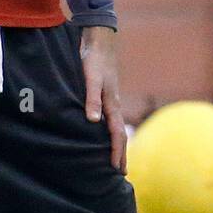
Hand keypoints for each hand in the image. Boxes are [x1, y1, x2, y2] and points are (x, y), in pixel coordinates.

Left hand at [79, 26, 126, 170]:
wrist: (99, 40)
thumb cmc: (94, 59)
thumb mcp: (91, 78)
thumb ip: (91, 99)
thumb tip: (93, 122)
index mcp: (112, 104)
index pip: (117, 134)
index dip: (117, 152)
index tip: (117, 170)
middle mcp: (112, 105)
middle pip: (119, 134)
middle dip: (121, 153)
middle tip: (121, 173)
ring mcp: (109, 100)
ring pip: (114, 127)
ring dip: (115, 144)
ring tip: (114, 159)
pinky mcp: (103, 95)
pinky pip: (108, 119)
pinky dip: (107, 132)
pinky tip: (101, 135)